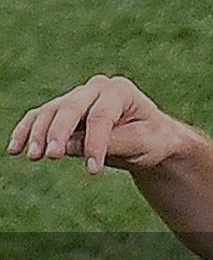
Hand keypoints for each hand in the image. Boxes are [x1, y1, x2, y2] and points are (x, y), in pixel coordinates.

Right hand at [7, 75, 188, 173]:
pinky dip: (27, 131)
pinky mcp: (64, 111)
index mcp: (121, 91)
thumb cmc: (150, 139)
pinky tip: (15, 149)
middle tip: (50, 156)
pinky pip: (40, 117)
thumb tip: (67, 146)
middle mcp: (96, 89)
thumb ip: (108, 143)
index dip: (95, 143)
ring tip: (32, 157)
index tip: (93, 171)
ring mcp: (78, 98)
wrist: (150, 139)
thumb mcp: (140, 144)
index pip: (101, 116)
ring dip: (38, 134)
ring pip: (51, 112)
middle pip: (71, 108)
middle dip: (58, 132)